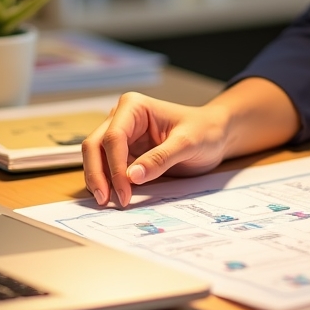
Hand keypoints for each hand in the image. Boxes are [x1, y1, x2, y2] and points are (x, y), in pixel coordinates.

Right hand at [82, 92, 230, 207]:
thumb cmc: (205, 130)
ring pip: (96, 158)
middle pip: (95, 146)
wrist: (215, 134)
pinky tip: (115, 197)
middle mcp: (122, 118)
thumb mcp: (188, 143)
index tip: (124, 191)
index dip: (114, 166)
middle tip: (106, 201)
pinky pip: (107, 169)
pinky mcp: (124, 153)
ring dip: (99, 181)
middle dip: (97, 174)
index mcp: (135, 106)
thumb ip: (161, 158)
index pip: (113, 137)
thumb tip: (131, 175)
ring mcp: (122, 136)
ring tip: (110, 202)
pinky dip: (107, 183)